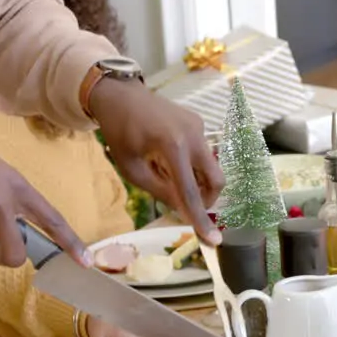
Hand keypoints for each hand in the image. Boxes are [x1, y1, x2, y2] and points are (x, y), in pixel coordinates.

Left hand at [90, 79, 223, 244]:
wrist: (121, 96)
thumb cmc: (120, 133)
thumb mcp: (133, 170)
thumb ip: (161, 191)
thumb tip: (184, 210)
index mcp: (173, 147)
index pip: (191, 192)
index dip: (201, 219)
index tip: (214, 241)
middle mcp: (193, 135)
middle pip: (216, 179)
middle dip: (207, 199)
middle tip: (188, 206)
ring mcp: (199, 127)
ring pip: (211, 167)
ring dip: (196, 181)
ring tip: (168, 174)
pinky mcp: (198, 123)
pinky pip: (203, 153)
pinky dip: (192, 166)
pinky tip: (169, 159)